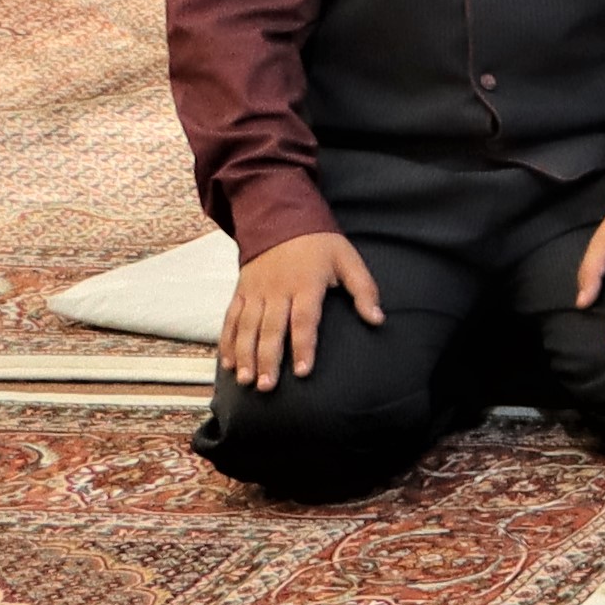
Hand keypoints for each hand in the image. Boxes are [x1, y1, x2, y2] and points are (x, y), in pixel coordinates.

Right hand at [218, 233, 379, 387]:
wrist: (281, 218)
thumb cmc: (321, 244)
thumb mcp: (348, 260)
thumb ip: (364, 290)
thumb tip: (378, 319)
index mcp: (306, 284)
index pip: (304, 320)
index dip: (303, 346)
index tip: (303, 372)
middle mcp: (277, 290)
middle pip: (270, 329)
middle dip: (268, 359)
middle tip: (267, 386)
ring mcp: (255, 291)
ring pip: (246, 328)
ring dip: (244, 355)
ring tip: (246, 380)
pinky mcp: (241, 291)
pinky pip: (230, 319)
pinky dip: (226, 342)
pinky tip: (227, 363)